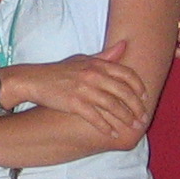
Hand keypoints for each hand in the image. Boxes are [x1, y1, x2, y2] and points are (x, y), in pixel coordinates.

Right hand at [6, 39, 146, 141]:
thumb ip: (105, 56)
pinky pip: (95, 117)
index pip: (127, 74)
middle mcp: (93, 75)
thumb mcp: (82, 59)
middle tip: (143, 118)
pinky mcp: (74, 104)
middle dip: (137, 107)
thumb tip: (125, 45)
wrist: (34, 80)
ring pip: (112, 106)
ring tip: (133, 127)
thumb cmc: (59, 71)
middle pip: (123, 92)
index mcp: (97, 64)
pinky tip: (113, 133)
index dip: (139, 87)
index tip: (145, 98)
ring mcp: (84, 89)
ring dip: (125, 118)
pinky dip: (106, 127)